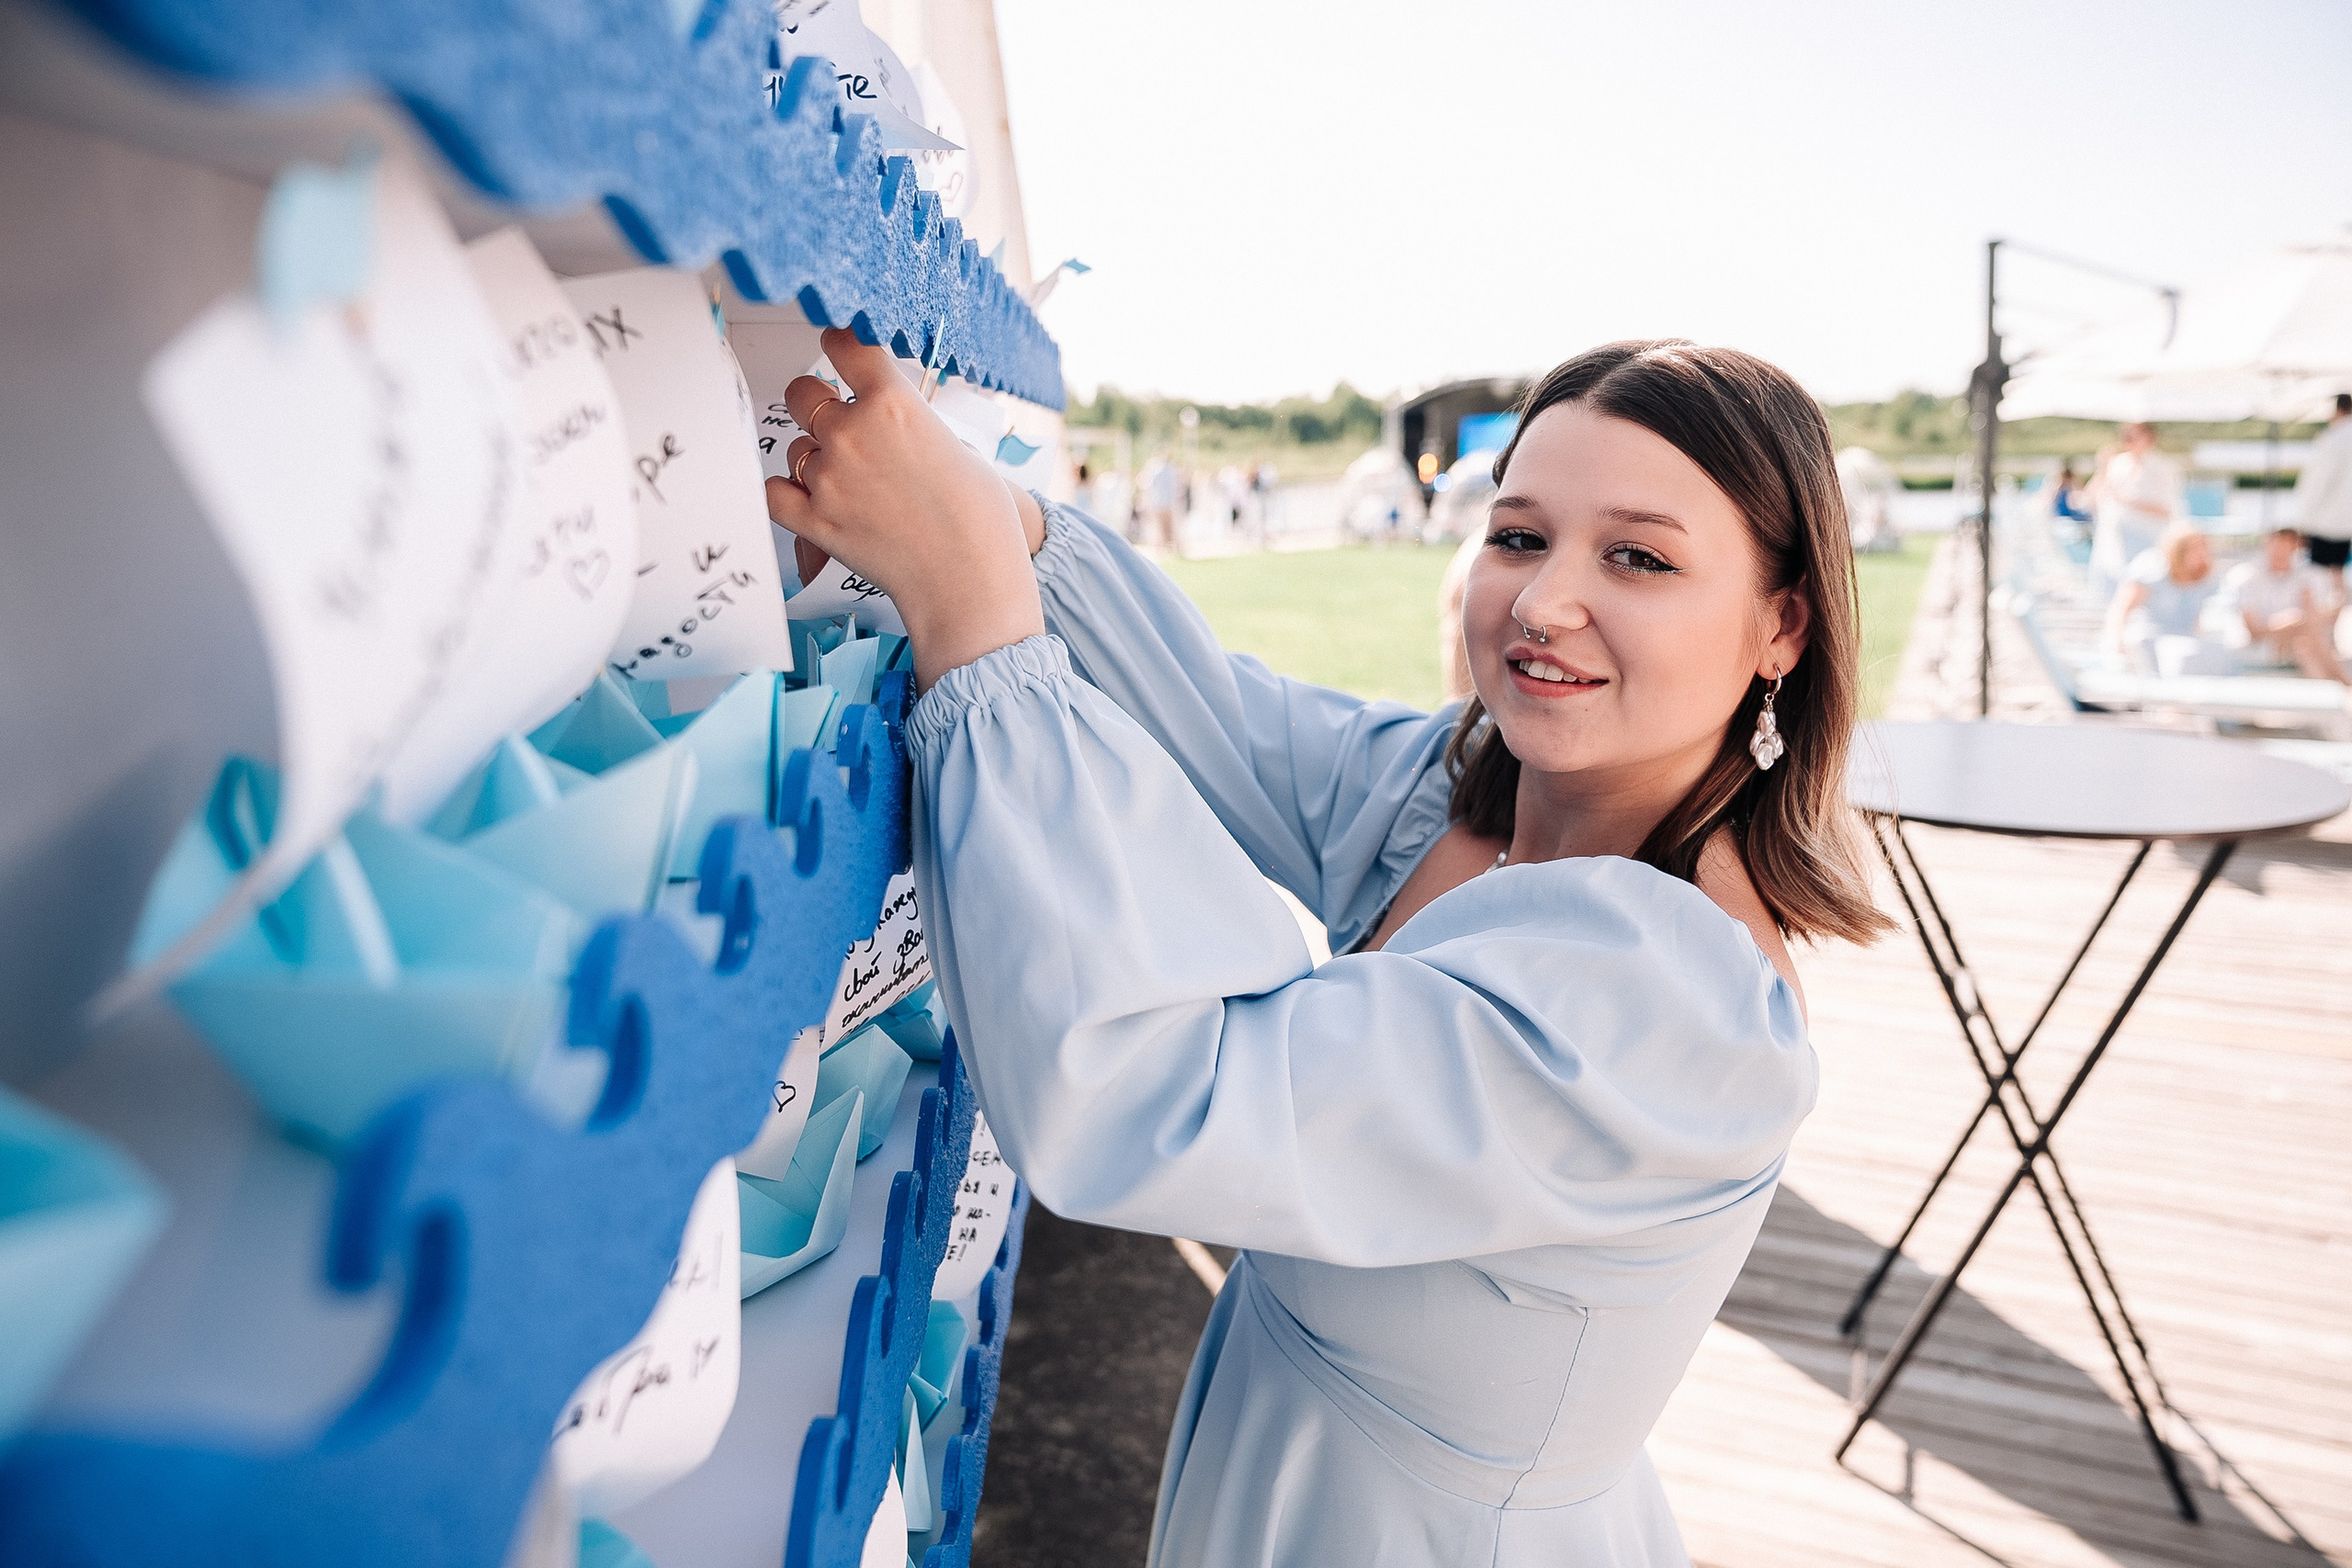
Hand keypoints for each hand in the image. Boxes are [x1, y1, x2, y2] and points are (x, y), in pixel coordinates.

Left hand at [765, 328, 1044, 690]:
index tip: (837, 346)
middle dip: (816, 403)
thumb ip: (910, 423)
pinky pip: (775, 493)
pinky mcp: (814, 520)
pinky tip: (808, 498)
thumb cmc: (979, 517)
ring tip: (852, 484)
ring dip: (815, 457)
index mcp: (892, 402)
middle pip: (802, 393)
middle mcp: (852, 433)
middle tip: (840, 425)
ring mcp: (828, 477)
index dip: (838, 341)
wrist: (969, 579)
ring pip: (796, 448)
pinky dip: (787, 493)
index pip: (845, 344)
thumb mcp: (955, 446)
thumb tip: (886, 420)